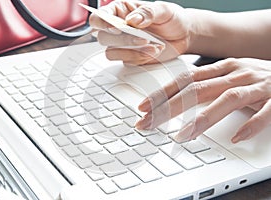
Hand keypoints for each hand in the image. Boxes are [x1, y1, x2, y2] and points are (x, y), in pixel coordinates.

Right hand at [89, 0, 190, 64]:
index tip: (118, 28)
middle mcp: (118, 28)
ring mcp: (122, 45)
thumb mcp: (163, 10)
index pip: (99, 17)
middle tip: (143, 38)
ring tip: (152, 46)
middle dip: (123, 40)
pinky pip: (125, 61)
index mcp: (120, 11)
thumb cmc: (172, 19)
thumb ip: (147, 12)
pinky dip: (139, 58)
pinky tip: (153, 51)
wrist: (183, 36)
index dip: (102, 23)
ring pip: (110, 52)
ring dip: (130, 52)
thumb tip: (131, 20)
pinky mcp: (129, 57)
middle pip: (103, 37)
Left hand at [135, 58, 270, 142]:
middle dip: (171, 106)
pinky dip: (250, 125)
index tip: (144, 106)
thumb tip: (177, 97)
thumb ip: (206, 84)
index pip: (186, 79)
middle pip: (198, 89)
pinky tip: (237, 137)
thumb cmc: (256, 77)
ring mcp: (257, 85)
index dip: (164, 92)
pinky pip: (264, 113)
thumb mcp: (228, 75)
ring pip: (227, 99)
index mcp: (223, 68)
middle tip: (149, 122)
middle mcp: (237, 73)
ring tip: (184, 135)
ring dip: (204, 118)